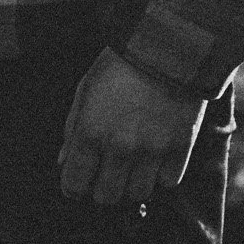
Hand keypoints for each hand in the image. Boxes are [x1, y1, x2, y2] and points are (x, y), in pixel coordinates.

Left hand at [59, 50, 206, 205]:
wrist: (166, 45)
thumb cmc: (120, 64)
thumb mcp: (86, 88)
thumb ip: (73, 128)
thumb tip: (64, 162)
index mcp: (90, 131)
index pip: (74, 184)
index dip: (73, 186)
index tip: (78, 181)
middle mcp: (119, 147)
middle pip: (106, 197)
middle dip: (102, 189)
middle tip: (105, 173)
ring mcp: (151, 152)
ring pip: (137, 195)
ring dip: (132, 184)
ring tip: (131, 164)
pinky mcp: (179, 150)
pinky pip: (167, 183)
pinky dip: (160, 175)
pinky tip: (155, 156)